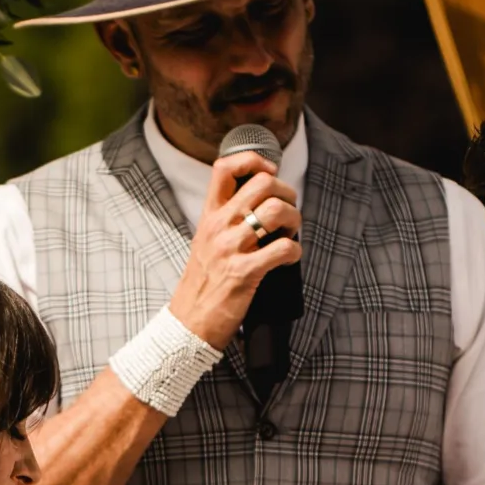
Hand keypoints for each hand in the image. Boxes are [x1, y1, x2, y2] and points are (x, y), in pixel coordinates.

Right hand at [167, 151, 303, 350]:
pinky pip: (283, 249)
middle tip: (288, 212)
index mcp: (209, 216)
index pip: (224, 168)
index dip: (252, 160)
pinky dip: (295, 252)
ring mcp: (230, 249)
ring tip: (290, 235)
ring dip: (295, 221)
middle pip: (262, 183)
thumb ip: (226, 220)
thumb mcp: (206, 241)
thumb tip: (260, 203)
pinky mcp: (244, 273)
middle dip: (287, 193)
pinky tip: (289, 259)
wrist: (189, 323)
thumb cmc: (203, 284)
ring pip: (276, 211)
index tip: (268, 171)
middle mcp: (218, 226)